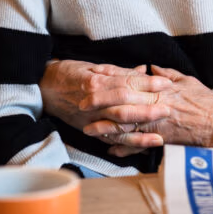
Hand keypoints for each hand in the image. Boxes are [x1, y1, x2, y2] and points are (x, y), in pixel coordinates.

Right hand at [39, 60, 172, 142]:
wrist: (43, 87)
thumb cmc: (69, 73)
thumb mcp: (93, 66)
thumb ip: (119, 71)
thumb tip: (143, 70)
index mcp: (97, 82)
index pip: (127, 83)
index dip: (148, 84)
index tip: (167, 83)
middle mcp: (94, 102)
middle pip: (125, 106)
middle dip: (148, 109)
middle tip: (169, 109)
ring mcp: (91, 118)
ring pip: (119, 127)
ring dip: (141, 131)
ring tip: (160, 134)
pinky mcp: (90, 130)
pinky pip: (112, 140)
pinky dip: (129, 145)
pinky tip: (145, 147)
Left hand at [83, 65, 212, 155]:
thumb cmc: (205, 102)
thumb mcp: (187, 81)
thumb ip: (167, 74)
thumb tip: (149, 67)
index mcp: (160, 88)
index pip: (130, 79)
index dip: (110, 77)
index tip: (93, 73)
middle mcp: (156, 105)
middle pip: (122, 102)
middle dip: (100, 102)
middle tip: (80, 101)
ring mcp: (157, 124)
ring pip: (126, 125)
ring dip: (106, 127)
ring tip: (88, 129)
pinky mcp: (162, 139)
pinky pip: (139, 145)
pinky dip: (124, 148)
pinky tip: (110, 150)